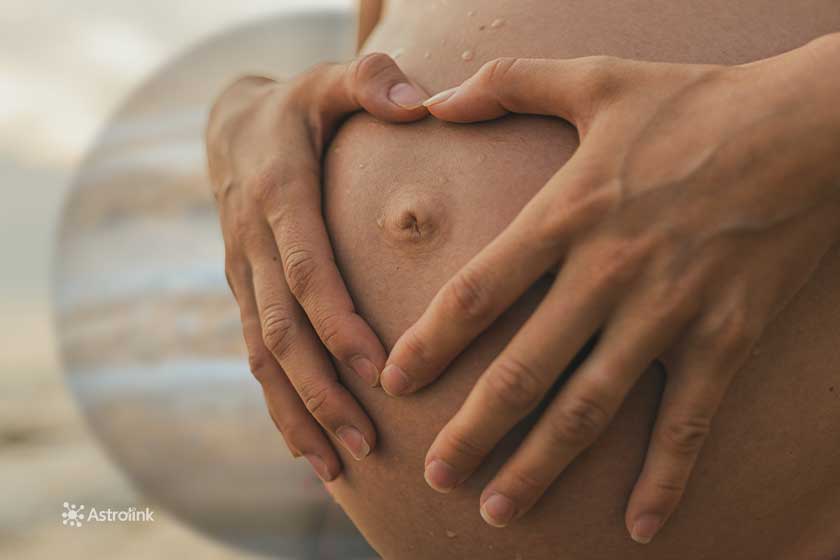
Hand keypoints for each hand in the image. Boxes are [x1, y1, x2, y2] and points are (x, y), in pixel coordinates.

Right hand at [206, 54, 427, 480]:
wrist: (231, 128)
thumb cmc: (299, 109)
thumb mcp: (328, 83)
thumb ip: (370, 82)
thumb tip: (419, 103)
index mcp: (278, 195)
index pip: (307, 269)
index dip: (336, 322)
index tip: (376, 369)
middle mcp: (253, 243)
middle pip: (283, 330)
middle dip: (322, 390)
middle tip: (368, 443)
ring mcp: (243, 275)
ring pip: (263, 357)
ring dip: (298, 413)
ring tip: (337, 468)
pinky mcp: (245, 294)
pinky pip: (256, 358)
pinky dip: (279, 406)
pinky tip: (308, 450)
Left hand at [381, 36, 839, 540]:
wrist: (810, 127)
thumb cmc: (695, 102)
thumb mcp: (594, 78)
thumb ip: (507, 83)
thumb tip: (436, 97)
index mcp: (568, 214)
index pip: (478, 291)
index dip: (430, 341)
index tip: (394, 382)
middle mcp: (609, 273)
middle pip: (523, 369)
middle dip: (473, 430)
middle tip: (434, 477)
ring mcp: (670, 312)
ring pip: (591, 408)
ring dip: (540, 466)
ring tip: (498, 510)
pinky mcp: (727, 338)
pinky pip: (689, 422)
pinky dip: (665, 479)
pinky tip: (638, 528)